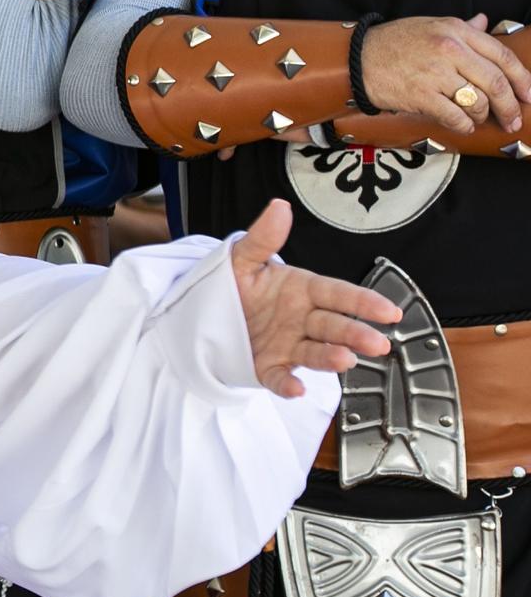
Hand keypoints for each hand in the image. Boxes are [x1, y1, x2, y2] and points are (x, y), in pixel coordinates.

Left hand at [230, 200, 399, 398]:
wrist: (206, 311)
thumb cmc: (235, 284)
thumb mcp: (242, 259)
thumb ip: (263, 238)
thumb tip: (279, 207)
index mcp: (302, 289)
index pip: (338, 294)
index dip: (364, 301)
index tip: (389, 310)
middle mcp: (302, 319)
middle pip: (334, 326)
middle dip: (356, 334)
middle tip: (377, 343)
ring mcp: (288, 344)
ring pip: (315, 352)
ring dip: (331, 358)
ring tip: (346, 360)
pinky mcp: (268, 366)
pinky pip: (279, 377)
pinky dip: (287, 385)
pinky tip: (295, 389)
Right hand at [358, 14, 530, 133]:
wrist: (356, 58)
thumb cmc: (393, 43)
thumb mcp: (430, 26)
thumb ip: (462, 28)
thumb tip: (483, 22)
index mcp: (456, 31)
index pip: (502, 56)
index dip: (522, 79)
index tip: (529, 95)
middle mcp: (450, 50)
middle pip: (495, 82)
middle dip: (510, 106)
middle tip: (513, 119)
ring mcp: (436, 73)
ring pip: (476, 101)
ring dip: (481, 115)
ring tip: (475, 118)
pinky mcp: (421, 95)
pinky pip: (454, 115)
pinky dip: (462, 124)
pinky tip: (461, 125)